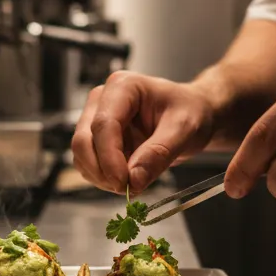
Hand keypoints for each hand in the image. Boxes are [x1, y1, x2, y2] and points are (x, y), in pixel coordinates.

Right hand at [72, 71, 217, 194]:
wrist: (192, 113)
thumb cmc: (190, 111)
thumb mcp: (184, 128)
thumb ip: (159, 152)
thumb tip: (134, 180)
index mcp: (122, 87)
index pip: (104, 124)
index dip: (109, 158)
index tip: (124, 183)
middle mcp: (102, 100)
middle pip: (83, 141)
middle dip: (102, 171)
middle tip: (128, 189)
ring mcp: (95, 119)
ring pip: (82, 155)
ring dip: (101, 177)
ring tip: (133, 184)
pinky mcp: (96, 139)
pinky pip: (88, 164)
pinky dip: (103, 178)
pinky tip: (127, 179)